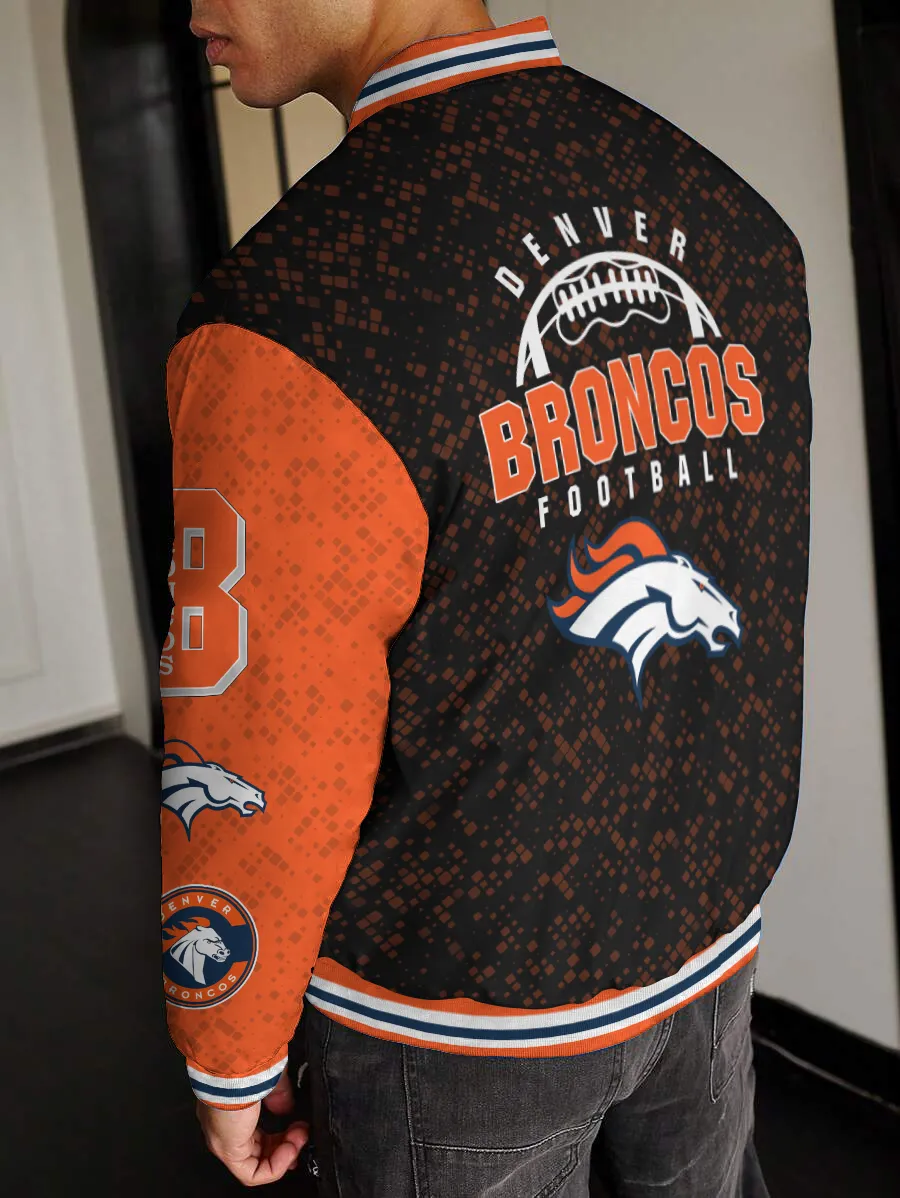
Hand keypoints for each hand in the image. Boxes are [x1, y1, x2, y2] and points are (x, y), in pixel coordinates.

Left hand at [197, 1066, 308, 1185]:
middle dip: (284, 1146)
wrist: (234, 1064)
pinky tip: (291, 1151)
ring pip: (254, 1163)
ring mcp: (223, 1140)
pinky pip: (252, 1173)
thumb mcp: (271, 1078)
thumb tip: (288, 1109)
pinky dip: (275, 1167)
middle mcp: (223, 1125)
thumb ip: (280, 1096)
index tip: (297, 1131)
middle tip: (302, 1136)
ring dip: (284, 1154)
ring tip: (300, 1139)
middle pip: (256, 1149)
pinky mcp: (227, 1152)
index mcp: (230, 1105)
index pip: (253, 1131)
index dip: (277, 1137)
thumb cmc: (248, 1063)